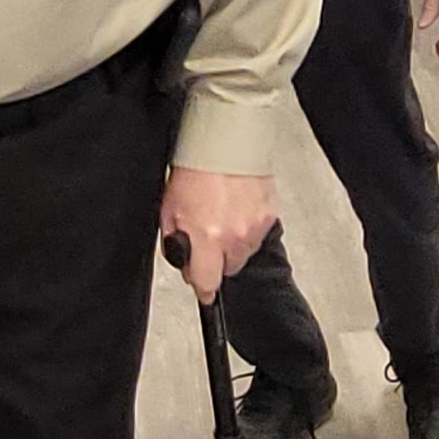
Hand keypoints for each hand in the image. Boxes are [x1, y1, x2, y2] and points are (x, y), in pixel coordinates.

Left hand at [159, 167, 278, 301]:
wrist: (224, 146)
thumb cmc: (193, 173)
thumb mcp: (169, 212)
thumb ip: (176, 243)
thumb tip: (185, 264)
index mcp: (206, 238)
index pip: (207, 284)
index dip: (203, 289)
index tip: (203, 292)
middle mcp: (234, 237)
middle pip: (227, 270)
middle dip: (216, 259)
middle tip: (207, 236)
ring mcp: (254, 228)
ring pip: (243, 253)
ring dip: (232, 243)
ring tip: (221, 216)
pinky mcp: (269, 217)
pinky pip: (256, 235)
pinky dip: (246, 227)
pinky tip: (235, 208)